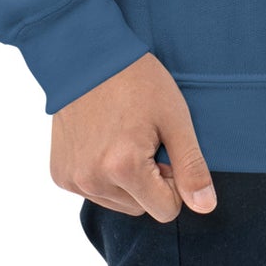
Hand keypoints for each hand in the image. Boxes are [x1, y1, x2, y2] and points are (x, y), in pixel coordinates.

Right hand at [49, 51, 218, 220]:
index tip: (165, 148)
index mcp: (124, 168)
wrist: (86, 55)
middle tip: (145, 138)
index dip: (174, 180)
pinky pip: (94, 191)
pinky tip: (103, 141)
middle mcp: (93, 181)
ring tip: (123, 137)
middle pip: (141, 208)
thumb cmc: (135, 80)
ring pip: (118, 202)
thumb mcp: (174, 118)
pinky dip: (103, 174)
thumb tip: (205, 207)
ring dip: (126, 180)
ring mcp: (73, 180)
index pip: (166, 210)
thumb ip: (191, 167)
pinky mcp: (59, 175)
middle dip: (150, 181)